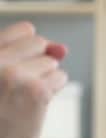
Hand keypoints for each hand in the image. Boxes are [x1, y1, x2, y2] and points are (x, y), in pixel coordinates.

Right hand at [0, 21, 67, 137]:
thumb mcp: (2, 75)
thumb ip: (26, 55)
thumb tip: (62, 48)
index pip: (24, 29)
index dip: (29, 47)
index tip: (22, 63)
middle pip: (40, 42)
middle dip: (39, 60)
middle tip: (23, 83)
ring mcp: (16, 74)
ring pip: (51, 62)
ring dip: (46, 76)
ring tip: (26, 95)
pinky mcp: (37, 90)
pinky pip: (59, 77)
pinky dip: (54, 88)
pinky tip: (37, 102)